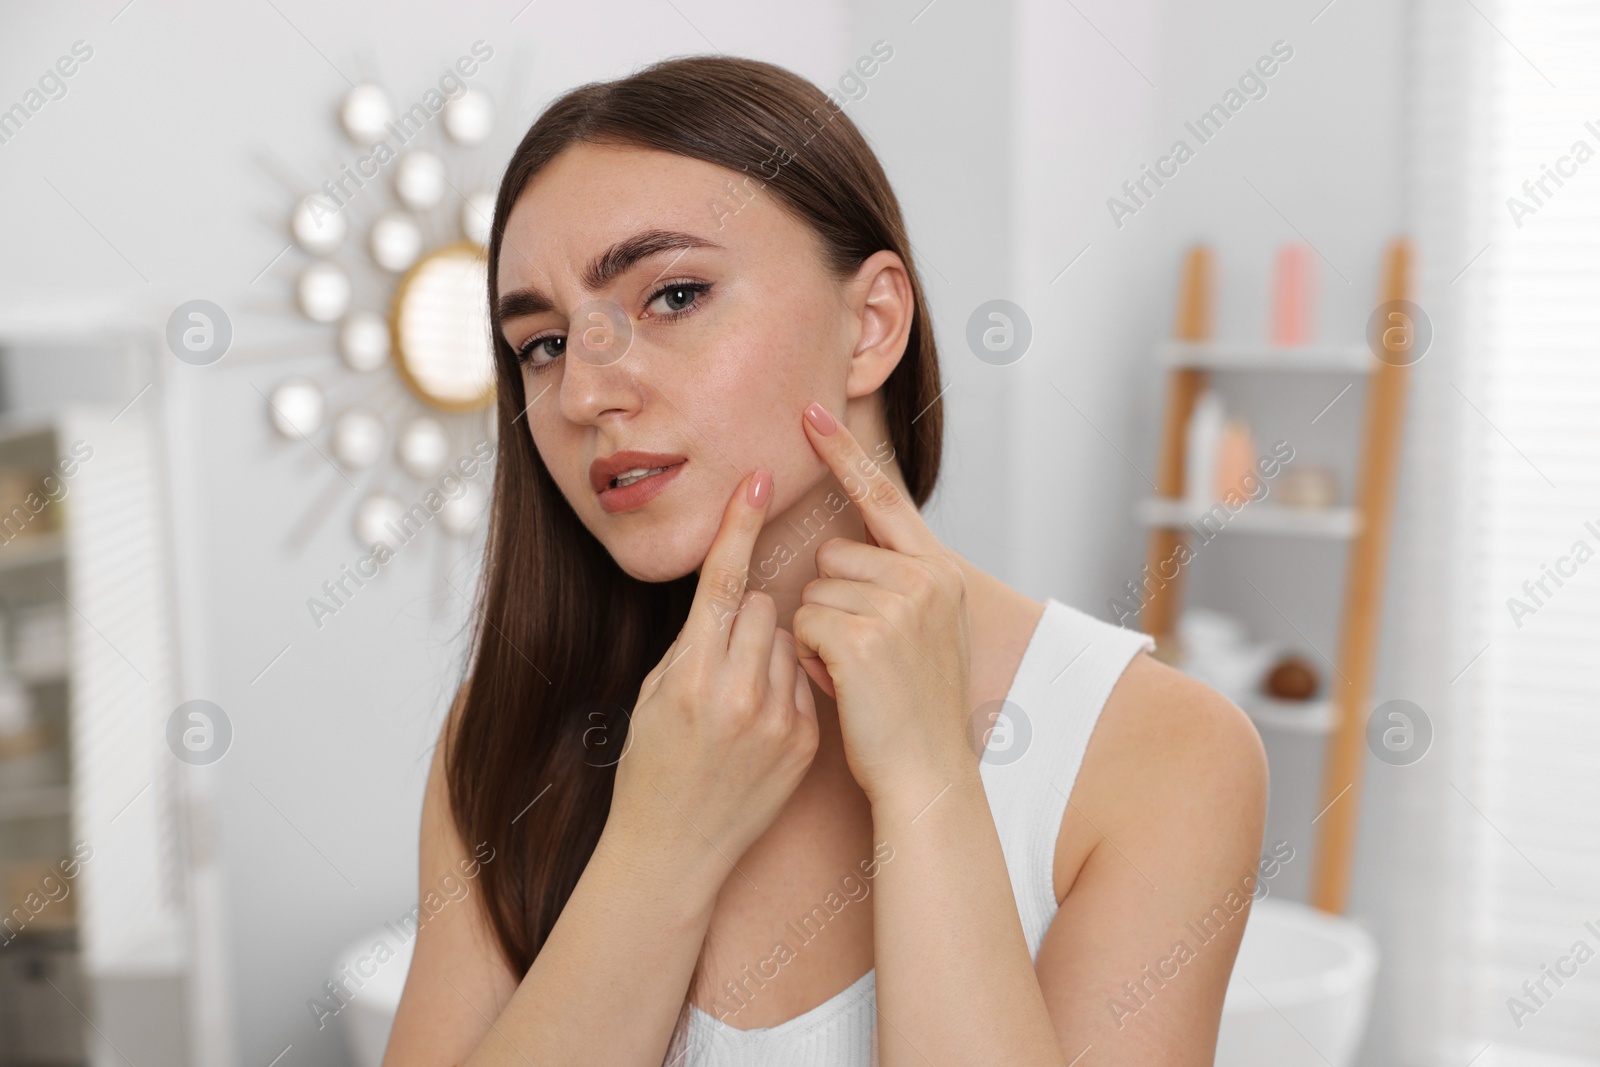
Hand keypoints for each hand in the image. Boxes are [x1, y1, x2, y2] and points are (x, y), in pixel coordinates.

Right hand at [605, 469, 820, 892]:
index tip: (760, 478)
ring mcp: (777, 720)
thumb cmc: (650, 769)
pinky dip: (785, 688)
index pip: (720, 582)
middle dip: (741, 617)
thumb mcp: (651, 695)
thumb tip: (729, 594)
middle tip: (720, 658)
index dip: (740, 525)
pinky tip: (758, 726)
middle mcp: (736, 694)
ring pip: (787, 641)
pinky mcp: (805, 741)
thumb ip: (691, 642)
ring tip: (737, 702)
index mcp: (689, 676)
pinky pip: (803, 681)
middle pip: (758, 606)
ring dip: (766, 653)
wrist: (674, 852)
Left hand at [791, 402, 972, 804]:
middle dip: (833, 601)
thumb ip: (898, 585)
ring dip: (820, 632)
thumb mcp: (926, 632)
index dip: (845, 453)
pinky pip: (805, 621)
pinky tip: (844, 685)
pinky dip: (812, 656)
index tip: (812, 411)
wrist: (928, 774)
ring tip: (858, 674)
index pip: (885, 497)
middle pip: (835, 554)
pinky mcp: (862, 636)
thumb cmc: (915, 710)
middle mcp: (926, 578)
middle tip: (865, 655)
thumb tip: (842, 553)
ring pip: (814, 589)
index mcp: (942, 572)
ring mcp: (897, 605)